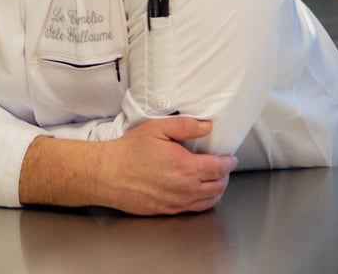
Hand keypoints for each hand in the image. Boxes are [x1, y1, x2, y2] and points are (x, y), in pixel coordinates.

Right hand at [93, 117, 236, 215]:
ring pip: (209, 201)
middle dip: (225, 176)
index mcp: (186, 167)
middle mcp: (185, 188)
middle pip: (218, 186)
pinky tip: (198, 193)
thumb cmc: (128, 151)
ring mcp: (177, 202)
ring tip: (215, 181)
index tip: (230, 158)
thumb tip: (207, 126)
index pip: (220, 168)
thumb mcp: (157, 129)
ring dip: (216, 190)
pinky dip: (203, 201)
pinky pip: (193, 209)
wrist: (107, 174)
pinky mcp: (167, 210)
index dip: (229, 162)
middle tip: (223, 167)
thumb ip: (185, 126)